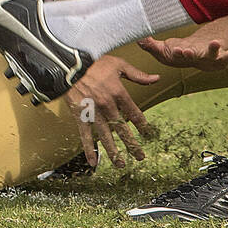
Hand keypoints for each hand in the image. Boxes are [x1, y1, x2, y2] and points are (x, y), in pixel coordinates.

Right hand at [62, 55, 159, 169]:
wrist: (71, 64)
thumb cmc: (96, 62)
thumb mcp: (119, 64)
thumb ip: (138, 75)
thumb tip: (156, 78)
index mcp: (118, 92)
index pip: (134, 113)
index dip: (142, 124)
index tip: (148, 134)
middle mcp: (107, 105)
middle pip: (122, 129)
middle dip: (132, 144)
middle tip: (140, 157)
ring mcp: (93, 112)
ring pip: (105, 136)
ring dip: (113, 152)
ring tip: (121, 164)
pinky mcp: (80, 116)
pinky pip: (85, 136)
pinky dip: (89, 149)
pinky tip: (93, 162)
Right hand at [137, 34, 227, 71]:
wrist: (196, 58)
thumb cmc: (177, 52)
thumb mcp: (162, 49)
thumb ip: (150, 45)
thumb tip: (136, 38)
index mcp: (181, 56)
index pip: (177, 55)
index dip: (177, 53)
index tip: (176, 50)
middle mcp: (196, 58)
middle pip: (193, 56)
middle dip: (191, 54)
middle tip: (188, 51)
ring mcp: (209, 59)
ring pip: (213, 56)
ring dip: (214, 50)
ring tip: (215, 42)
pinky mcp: (222, 58)